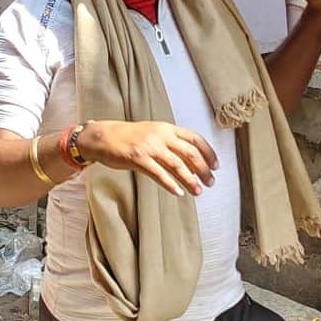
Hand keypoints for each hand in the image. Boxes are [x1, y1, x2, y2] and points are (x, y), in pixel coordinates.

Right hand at [77, 120, 217, 196]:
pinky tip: (178, 192)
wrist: (104, 137)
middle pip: (190, 153)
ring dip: (190, 180)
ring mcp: (149, 146)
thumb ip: (170, 143)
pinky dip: (170, 184)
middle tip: (210, 182)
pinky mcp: (138, 158)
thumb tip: (190, 162)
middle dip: (203, 170)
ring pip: (177, 165)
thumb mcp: (153, 133)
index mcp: (167, 128)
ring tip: (198, 191)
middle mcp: (161, 135)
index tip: (216, 166)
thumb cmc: (128, 137)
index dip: (208, 153)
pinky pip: (159, 174)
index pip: (195, 139)